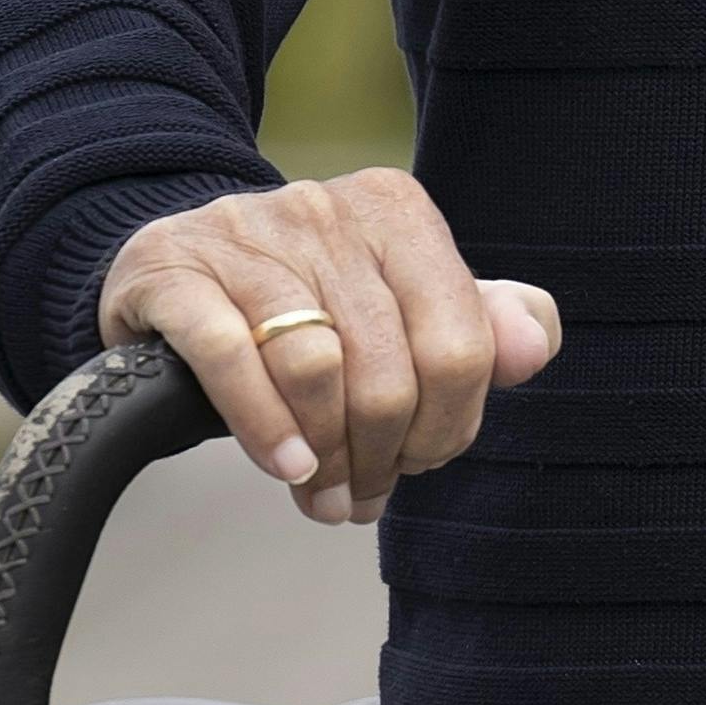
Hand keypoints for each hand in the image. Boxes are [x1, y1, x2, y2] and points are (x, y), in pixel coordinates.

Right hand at [101, 170, 565, 526]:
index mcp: (397, 213)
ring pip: (317, 367)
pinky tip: (286, 466)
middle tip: (364, 494)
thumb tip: (531, 348)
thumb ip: (477, 327)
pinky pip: (230, 356)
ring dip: (326, 454)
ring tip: (324, 491)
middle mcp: (326, 210)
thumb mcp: (398, 306)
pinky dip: (263, 424)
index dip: (448, 424)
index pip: (459, 343)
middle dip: (382, 455)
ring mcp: (246, 233)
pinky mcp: (174, 268)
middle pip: (388, 369)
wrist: (179, 270)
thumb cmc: (305, 300)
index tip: (421, 461)